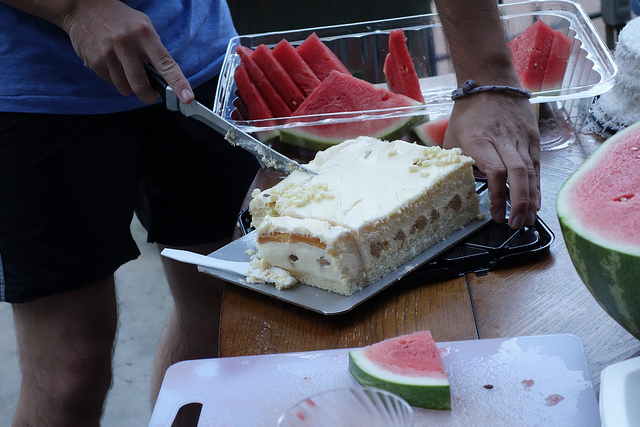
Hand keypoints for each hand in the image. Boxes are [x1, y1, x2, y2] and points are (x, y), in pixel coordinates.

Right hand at [61, 0, 192, 103]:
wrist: (84, 7)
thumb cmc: (120, 19)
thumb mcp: (144, 26)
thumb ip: (155, 50)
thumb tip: (166, 77)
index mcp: (145, 34)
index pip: (166, 64)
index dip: (178, 83)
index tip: (187, 97)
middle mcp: (126, 44)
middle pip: (141, 85)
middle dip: (148, 96)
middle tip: (151, 95)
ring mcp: (108, 53)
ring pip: (125, 88)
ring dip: (129, 86)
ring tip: (126, 70)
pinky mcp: (94, 61)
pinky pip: (110, 82)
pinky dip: (114, 79)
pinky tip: (111, 64)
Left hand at [443, 92, 540, 228]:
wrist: (491, 82)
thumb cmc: (467, 113)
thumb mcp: (452, 137)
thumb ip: (457, 161)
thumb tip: (458, 184)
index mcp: (480, 141)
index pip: (494, 172)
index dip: (497, 196)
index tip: (495, 214)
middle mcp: (503, 140)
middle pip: (517, 175)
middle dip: (518, 203)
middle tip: (515, 224)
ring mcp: (520, 138)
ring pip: (530, 172)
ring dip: (530, 199)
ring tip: (528, 220)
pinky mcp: (532, 137)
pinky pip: (536, 165)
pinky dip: (537, 185)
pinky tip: (535, 202)